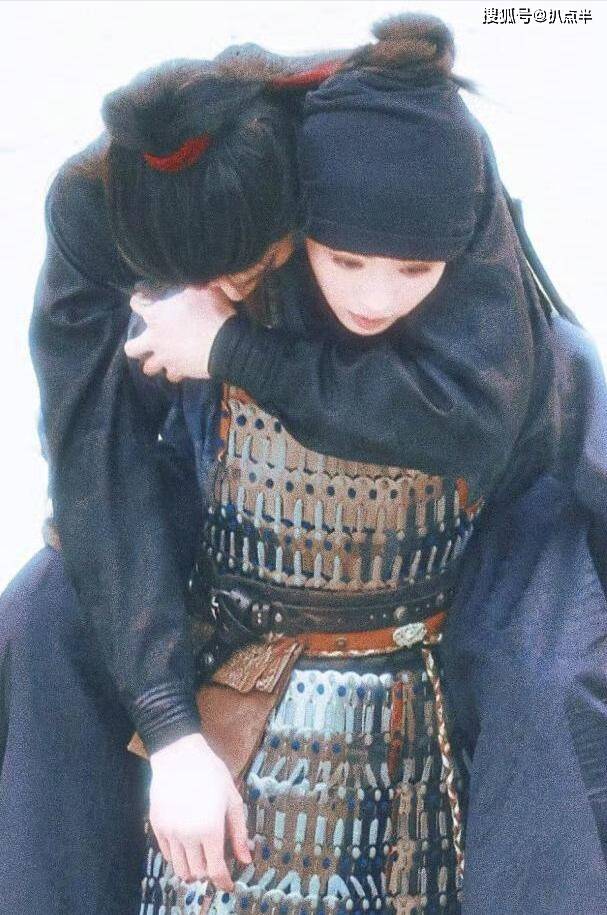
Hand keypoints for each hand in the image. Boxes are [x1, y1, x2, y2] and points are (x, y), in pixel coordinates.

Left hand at [124, 285, 236, 381]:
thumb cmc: (212, 313)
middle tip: (147, 341)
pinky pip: (171, 376)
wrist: (225, 344)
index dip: (139, 301)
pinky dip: (174, 371)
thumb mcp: (202, 291)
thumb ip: (190, 290)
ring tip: (162, 357)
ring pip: (148, 368)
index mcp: (156, 315)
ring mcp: (165, 358)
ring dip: (154, 362)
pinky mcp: (179, 372)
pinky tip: (180, 366)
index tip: (143, 301)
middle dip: (136, 345)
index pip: (136, 305)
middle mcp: (154, 339)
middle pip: (131, 348)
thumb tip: (191, 287)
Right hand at [149, 732, 250, 888]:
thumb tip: (246, 859)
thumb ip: (239, 833)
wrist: (179, 755)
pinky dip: (178, 858)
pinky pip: (167, 855)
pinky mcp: (157, 827)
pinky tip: (187, 845)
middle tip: (217, 861)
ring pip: (180, 869)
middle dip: (209, 872)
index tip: (229, 885)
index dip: (224, 882)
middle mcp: (187, 835)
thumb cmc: (210, 773)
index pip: (216, 870)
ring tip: (201, 857)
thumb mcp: (232, 799)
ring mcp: (169, 832)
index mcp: (210, 829)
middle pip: (198, 872)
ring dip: (193, 869)